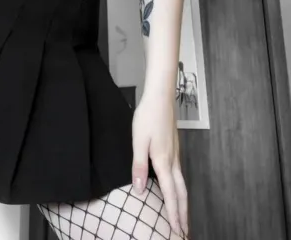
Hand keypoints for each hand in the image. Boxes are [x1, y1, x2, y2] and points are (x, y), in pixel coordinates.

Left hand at [131, 93, 187, 236]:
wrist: (160, 98)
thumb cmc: (147, 117)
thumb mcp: (138, 141)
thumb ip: (139, 166)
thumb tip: (140, 189)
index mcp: (163, 161)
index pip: (170, 194)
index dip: (173, 214)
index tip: (177, 231)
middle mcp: (173, 161)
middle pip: (181, 193)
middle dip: (183, 213)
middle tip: (184, 232)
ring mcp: (176, 155)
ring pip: (182, 185)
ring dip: (183, 203)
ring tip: (182, 216)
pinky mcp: (174, 149)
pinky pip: (179, 175)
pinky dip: (180, 189)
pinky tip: (175, 190)